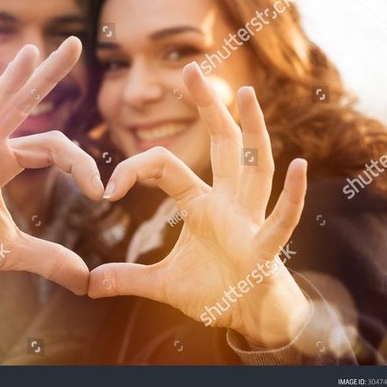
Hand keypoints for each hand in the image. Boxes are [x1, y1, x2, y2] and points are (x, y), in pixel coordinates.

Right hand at [0, 37, 103, 301]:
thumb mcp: (11, 251)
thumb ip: (49, 258)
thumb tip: (86, 280)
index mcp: (2, 161)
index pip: (52, 146)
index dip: (81, 165)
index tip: (102, 192)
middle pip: (20, 106)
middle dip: (47, 76)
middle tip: (76, 43)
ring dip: (7, 84)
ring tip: (30, 54)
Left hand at [88, 63, 309, 347]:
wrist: (248, 318)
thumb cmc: (213, 291)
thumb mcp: (162, 284)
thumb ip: (127, 278)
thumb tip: (88, 284)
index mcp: (201, 204)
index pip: (165, 166)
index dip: (134, 168)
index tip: (107, 189)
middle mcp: (228, 202)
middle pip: (222, 144)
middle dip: (208, 107)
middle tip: (192, 68)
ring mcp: (250, 220)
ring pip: (254, 166)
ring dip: (252, 130)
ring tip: (245, 92)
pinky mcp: (264, 248)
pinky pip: (280, 219)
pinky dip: (290, 196)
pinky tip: (298, 165)